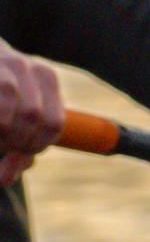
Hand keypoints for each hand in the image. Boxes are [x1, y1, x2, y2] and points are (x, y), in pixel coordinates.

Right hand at [0, 40, 62, 186]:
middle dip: (15, 142)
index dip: (37, 145)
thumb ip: (19, 148)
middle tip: (2, 146)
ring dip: (1, 136)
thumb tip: (5, 178)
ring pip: (8, 115)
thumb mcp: (16, 115)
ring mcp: (1, 62)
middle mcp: (26, 67)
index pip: (54, 123)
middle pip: (32, 117)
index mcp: (45, 77)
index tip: (20, 152)